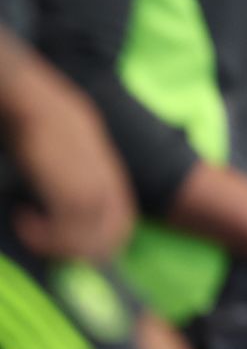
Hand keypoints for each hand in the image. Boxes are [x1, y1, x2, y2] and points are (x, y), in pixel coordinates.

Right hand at [3, 55, 134, 259]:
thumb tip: (63, 206)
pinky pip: (66, 226)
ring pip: (88, 234)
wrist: (33, 98)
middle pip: (111, 232)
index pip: (121, 219)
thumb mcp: (69, 149)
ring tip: (29, 231)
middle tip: (49, 248)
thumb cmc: (41, 122)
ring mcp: (90, 182)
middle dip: (83, 250)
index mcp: (108, 172)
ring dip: (57, 244)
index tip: (73, 247)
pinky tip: (22, 218)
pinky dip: (43, 234)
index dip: (104, 241)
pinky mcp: (69, 185)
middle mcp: (104, 179)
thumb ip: (76, 174)